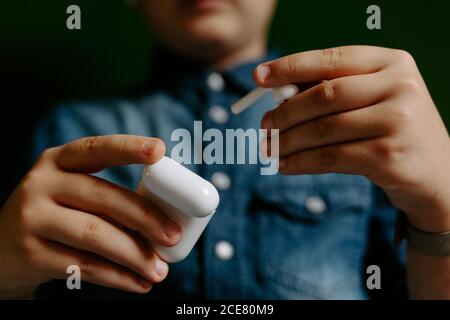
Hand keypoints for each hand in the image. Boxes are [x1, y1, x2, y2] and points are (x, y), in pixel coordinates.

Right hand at [0, 135, 181, 297]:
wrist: (0, 250)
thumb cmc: (54, 215)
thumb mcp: (70, 194)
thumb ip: (108, 198)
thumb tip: (164, 220)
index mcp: (59, 161)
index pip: (97, 149)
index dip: (129, 148)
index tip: (159, 150)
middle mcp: (42, 183)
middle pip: (103, 197)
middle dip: (145, 217)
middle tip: (173, 234)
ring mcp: (32, 217)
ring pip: (96, 234)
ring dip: (135, 254)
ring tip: (159, 270)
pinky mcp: (30, 252)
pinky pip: (84, 266)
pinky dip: (118, 277)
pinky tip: (138, 283)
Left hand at [257, 46, 449, 231]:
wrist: (438, 174)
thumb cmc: (394, 131)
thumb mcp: (374, 100)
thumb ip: (335, 90)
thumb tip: (278, 93)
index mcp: (392, 63)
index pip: (332, 59)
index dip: (290, 67)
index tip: (258, 76)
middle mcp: (399, 86)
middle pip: (324, 95)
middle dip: (285, 112)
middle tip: (264, 125)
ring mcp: (397, 121)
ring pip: (324, 129)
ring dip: (288, 141)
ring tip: (268, 148)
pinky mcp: (389, 156)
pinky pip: (331, 157)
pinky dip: (301, 162)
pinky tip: (285, 165)